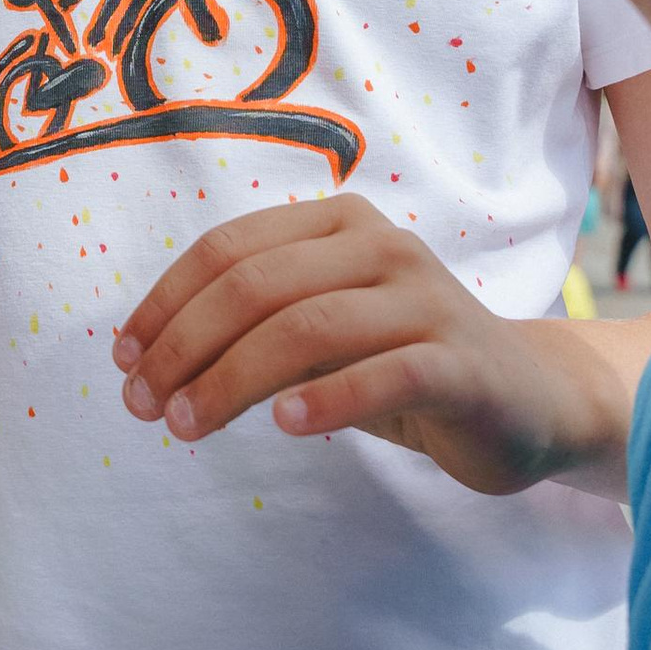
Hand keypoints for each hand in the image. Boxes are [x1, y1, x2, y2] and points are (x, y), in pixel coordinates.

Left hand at [112, 195, 635, 496]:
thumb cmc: (401, 361)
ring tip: (187, 426)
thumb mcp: (320, 334)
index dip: (166, 303)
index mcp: (338, 223)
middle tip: (143, 406)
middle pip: (256, 286)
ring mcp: (426, 299)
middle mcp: (382, 246)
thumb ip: (252, 330)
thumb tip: (148, 359)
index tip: (124, 359)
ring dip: (232, 379)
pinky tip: (285, 426)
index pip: (228, 249)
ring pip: (308, 327)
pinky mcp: (462, 363)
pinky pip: (386, 374)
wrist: (527, 398)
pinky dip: (329, 399)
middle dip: (184, 346)